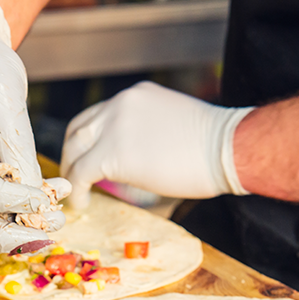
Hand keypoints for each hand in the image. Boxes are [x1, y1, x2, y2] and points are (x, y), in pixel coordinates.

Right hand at [0, 0, 69, 253]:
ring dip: (7, 226)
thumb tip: (38, 202)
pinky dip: (4, 207)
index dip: (7, 201)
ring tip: (53, 222)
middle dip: (3, 234)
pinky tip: (41, 202)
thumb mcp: (7, 97)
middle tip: (48, 237)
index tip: (46, 202)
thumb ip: (18, 150)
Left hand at [61, 81, 253, 208]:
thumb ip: (146, 132)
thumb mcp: (172, 125)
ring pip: (74, 149)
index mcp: (135, 96)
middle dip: (72, 154)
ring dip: (71, 172)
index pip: (98, 115)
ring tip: (77, 193)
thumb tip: (134, 158)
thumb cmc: (214, 146)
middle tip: (74, 177)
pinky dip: (77, 190)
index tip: (88, 157)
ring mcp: (113, 127)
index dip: (88, 139)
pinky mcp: (111, 154)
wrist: (227, 149)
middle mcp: (119, 104)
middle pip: (78, 129)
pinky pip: (81, 173)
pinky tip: (83, 203)